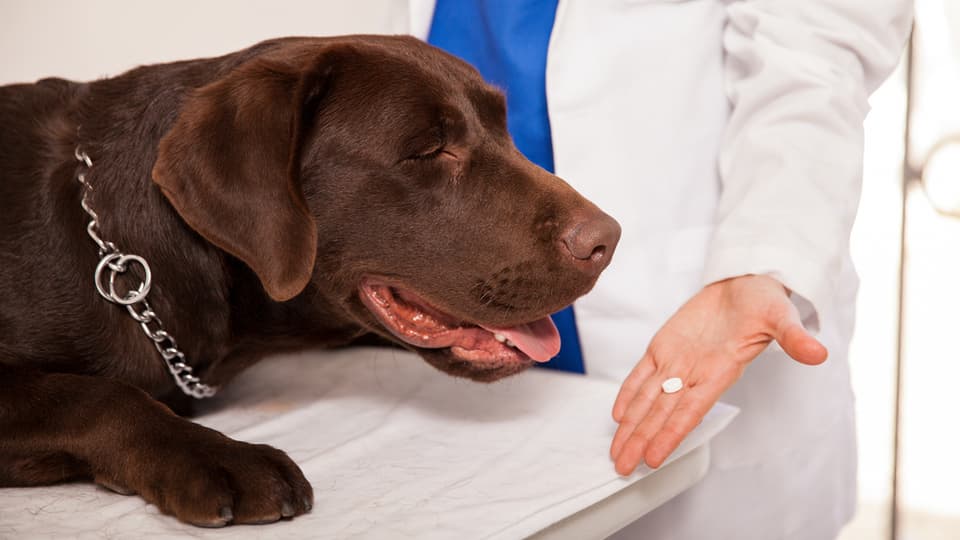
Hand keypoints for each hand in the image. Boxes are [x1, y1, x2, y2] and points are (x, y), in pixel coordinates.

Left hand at [609, 274, 827, 474]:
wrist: (746, 282)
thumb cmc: (764, 301)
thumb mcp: (781, 315)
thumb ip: (794, 337)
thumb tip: (819, 353)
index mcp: (720, 371)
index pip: (690, 411)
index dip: (670, 435)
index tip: (653, 458)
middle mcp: (695, 373)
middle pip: (662, 413)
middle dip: (641, 440)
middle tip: (622, 466)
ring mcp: (677, 361)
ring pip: (648, 399)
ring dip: (631, 425)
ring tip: (617, 451)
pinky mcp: (665, 346)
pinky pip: (643, 374)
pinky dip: (630, 393)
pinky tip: (618, 414)